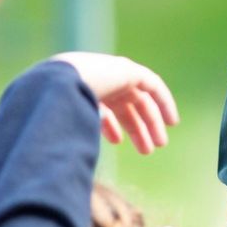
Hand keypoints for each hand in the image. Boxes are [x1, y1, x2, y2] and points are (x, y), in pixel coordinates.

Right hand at [50, 52, 178, 153]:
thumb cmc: (55, 111)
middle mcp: (99, 80)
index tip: (118, 141)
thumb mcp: (68, 127)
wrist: (56, 84)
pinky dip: (163, 102)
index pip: (101, 107)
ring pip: (140, 101)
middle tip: (146, 151)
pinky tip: (171, 121)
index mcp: (81, 91)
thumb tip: (78, 156)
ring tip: (158, 145)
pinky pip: (153, 86)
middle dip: (136, 129)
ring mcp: (114, 74)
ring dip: (150, 122)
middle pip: (124, 106)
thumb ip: (77, 136)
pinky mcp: (130, 71)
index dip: (110, 125)